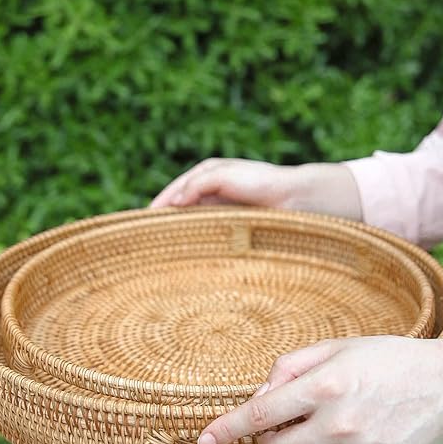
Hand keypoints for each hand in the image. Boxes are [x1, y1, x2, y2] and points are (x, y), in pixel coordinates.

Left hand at [149, 158, 362, 219]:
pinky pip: (196, 184)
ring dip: (165, 201)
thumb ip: (223, 237)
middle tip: (142, 231)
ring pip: (183, 187)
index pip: (185, 203)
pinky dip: (182, 195)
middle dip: (161, 210)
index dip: (168, 217)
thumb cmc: (277, 221)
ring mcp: (220, 174)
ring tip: (150, 220)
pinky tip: (169, 209)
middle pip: (178, 194)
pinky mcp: (226, 174)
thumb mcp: (242, 231)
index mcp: (219, 194)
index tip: (151, 236)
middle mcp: (216, 181)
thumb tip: (202, 269)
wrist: (301, 202)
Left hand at [196, 336, 442, 443]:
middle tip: (292, 419)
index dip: (227, 429)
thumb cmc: (382, 360)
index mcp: (327, 386)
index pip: (260, 414)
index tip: (203, 441)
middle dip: (270, 437)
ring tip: (336, 423)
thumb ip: (288, 369)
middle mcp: (341, 424)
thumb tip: (256, 399)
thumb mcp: (333, 348)